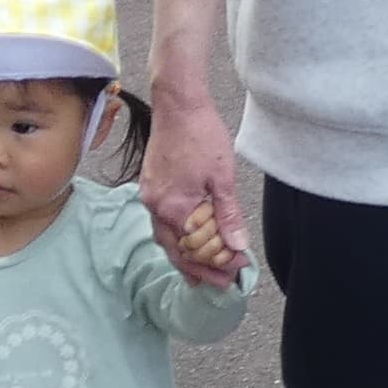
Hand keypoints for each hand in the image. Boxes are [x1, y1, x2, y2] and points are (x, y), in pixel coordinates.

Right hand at [140, 85, 249, 277]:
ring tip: (203, 272)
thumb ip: (228, 216)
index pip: (195, 251)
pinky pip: (161, 223)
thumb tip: (236, 246)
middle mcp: (155, 207)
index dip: (217, 264)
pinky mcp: (150, 188)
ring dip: (185, 257)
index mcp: (173, 208)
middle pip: (175, 252)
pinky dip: (177, 238)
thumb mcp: (222, 177)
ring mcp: (150, 198)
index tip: (237, 271)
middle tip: (220, 283)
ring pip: (166, 239)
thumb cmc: (201, 134)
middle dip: (198, 270)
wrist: (177, 103)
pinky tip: (189, 241)